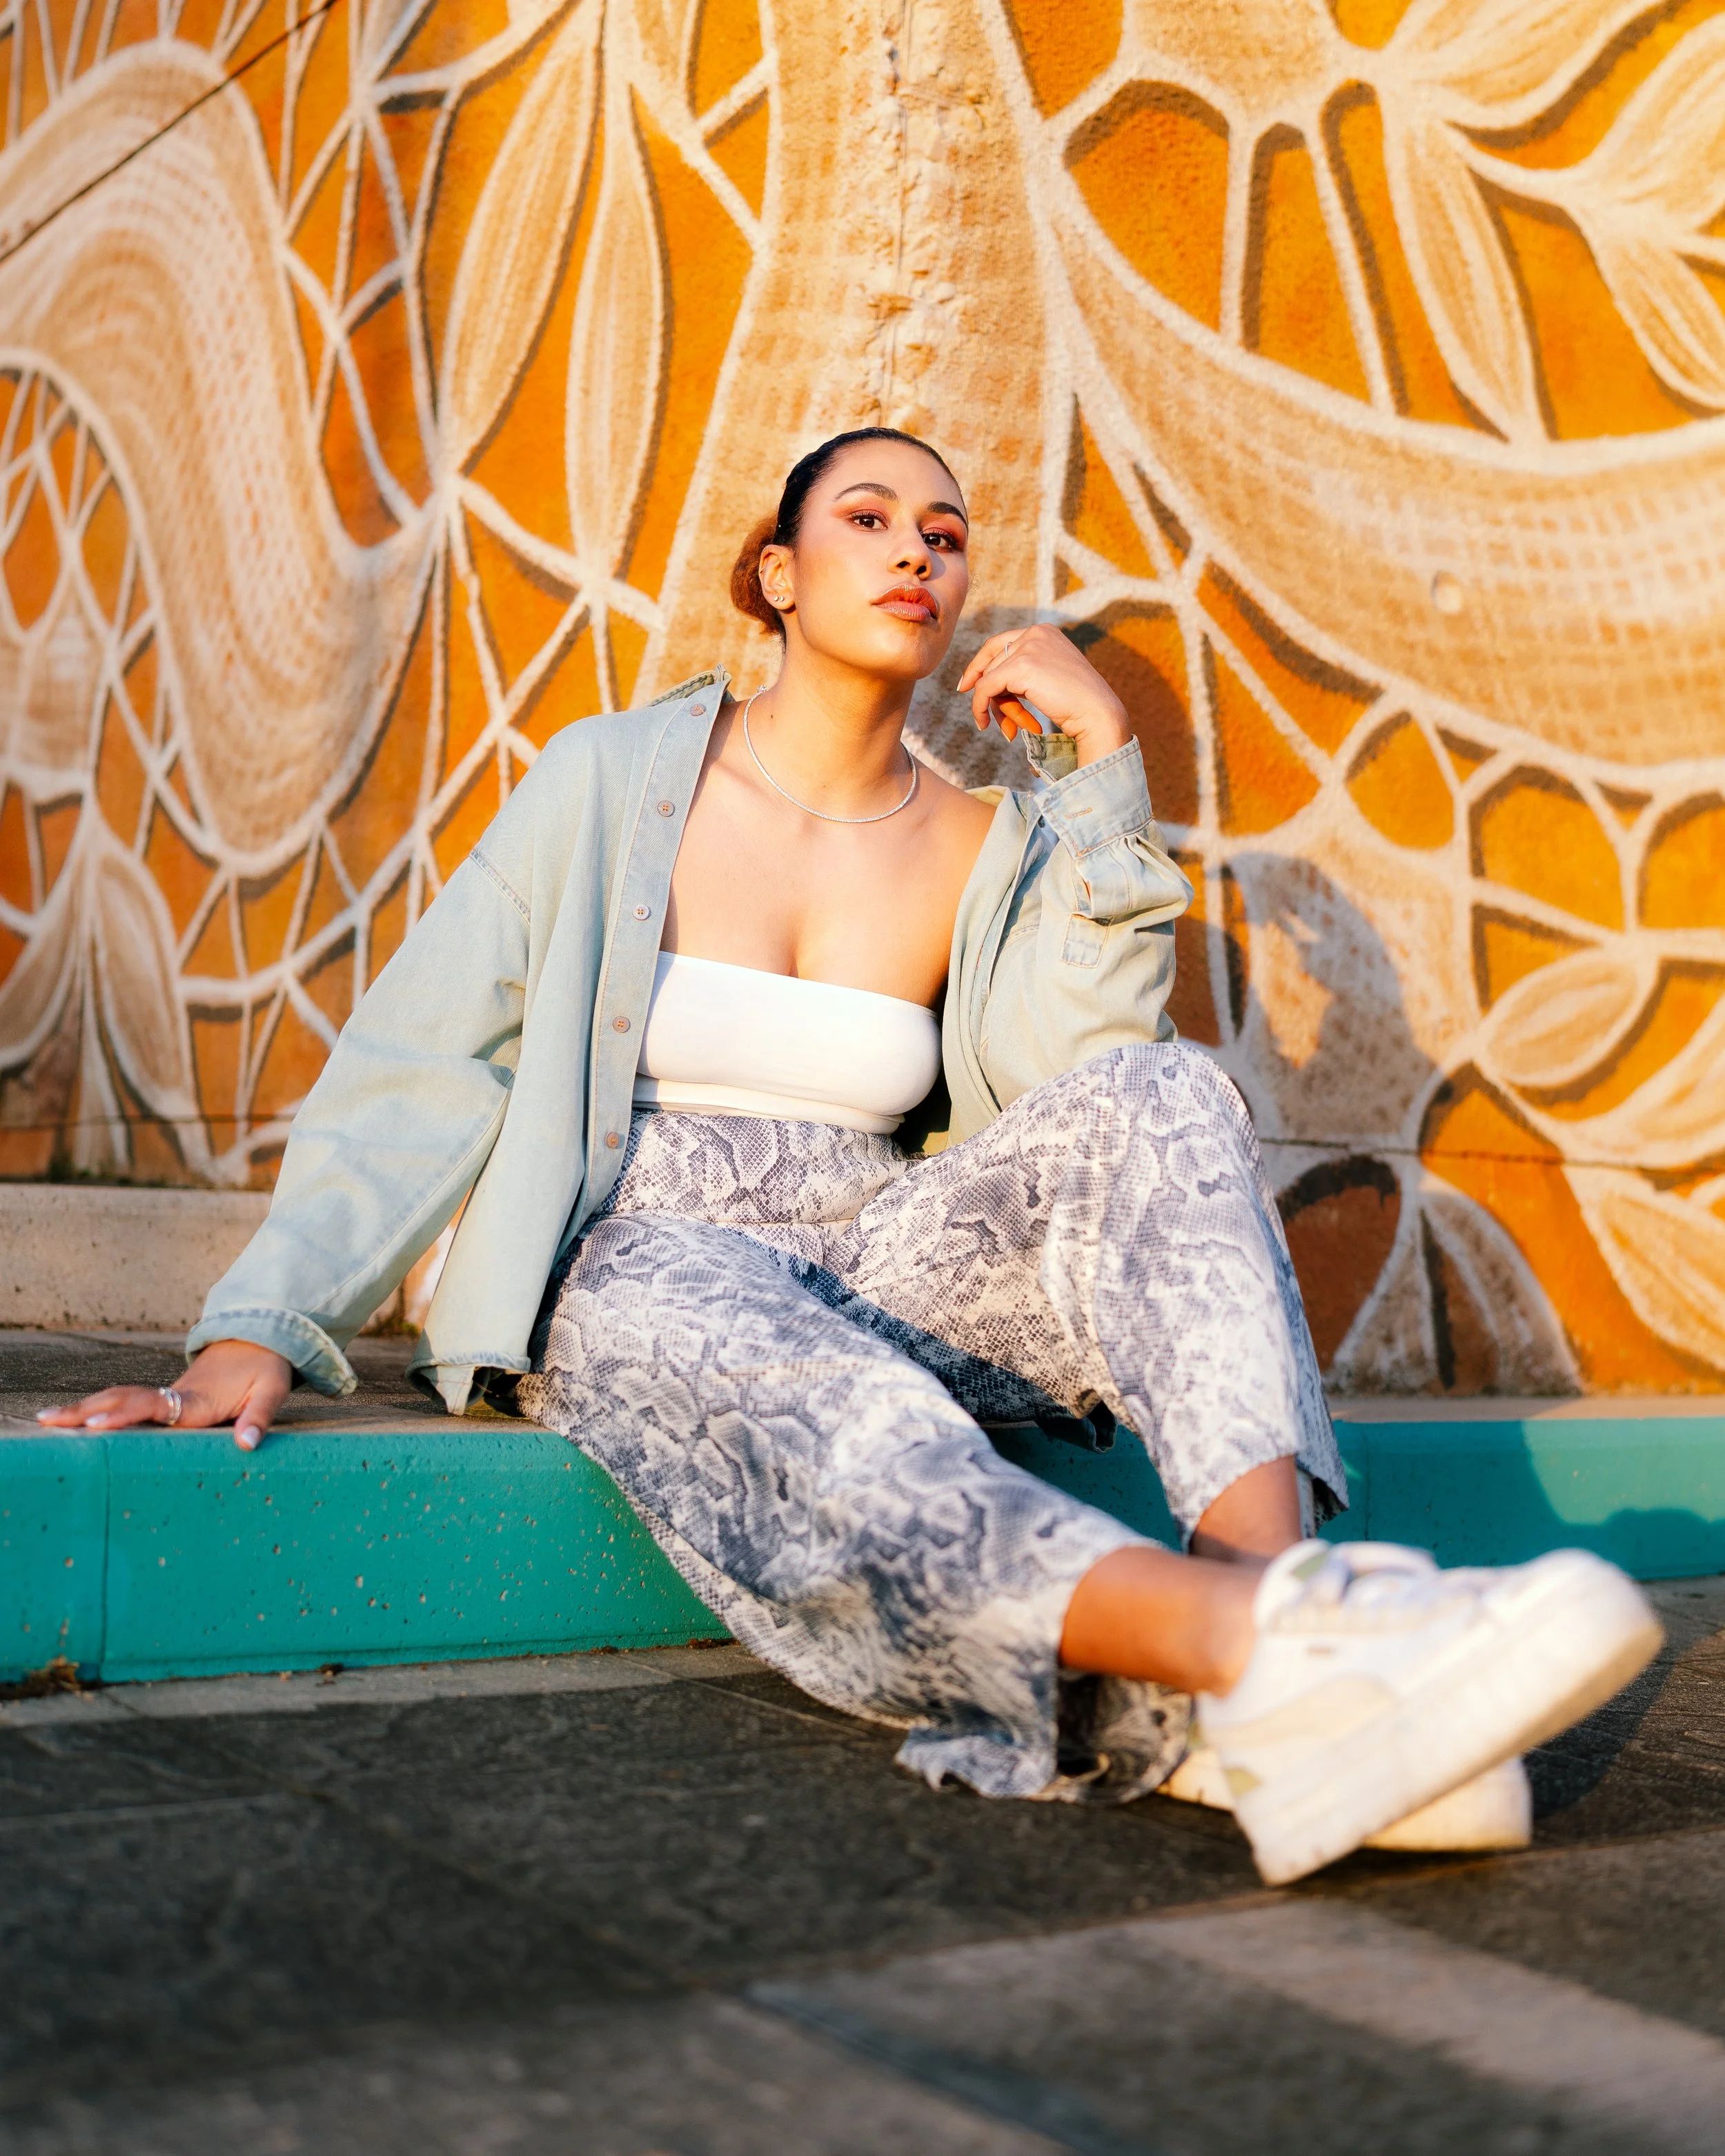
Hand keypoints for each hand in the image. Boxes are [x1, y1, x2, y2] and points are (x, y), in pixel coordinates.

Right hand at [36, 1339, 293, 1451]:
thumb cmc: (265, 1367)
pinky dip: (101, 1408)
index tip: (97, 1423)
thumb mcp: (272, 1390)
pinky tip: (77, 1420)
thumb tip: (247, 1445)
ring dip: (86, 1408)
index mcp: (199, 1399)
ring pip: (121, 1398)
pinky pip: (130, 1402)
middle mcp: (177, 1396)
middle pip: (124, 1400)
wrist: (260, 1337)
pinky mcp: (168, 1397)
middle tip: (48, 1421)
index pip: (156, 1406)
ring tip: (48, 1419)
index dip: (126, 1415)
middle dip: (87, 1411)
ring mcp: (169, 1395)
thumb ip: (259, 1417)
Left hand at [956, 623, 1131, 767]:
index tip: (965, 686)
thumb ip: (1022, 673)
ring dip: (997, 709)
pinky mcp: (1020, 667)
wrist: (1098, 714)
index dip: (979, 665)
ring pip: (989, 678)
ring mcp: (1028, 647)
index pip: (999, 643)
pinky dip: (980, 707)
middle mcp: (1035, 632)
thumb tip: (981, 683)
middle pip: (993, 664)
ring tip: (1011, 731)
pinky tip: (984, 724)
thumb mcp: (1049, 678)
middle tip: (1001, 724)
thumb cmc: (1078, 705)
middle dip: (993, 697)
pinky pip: (985, 688)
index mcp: (1044, 631)